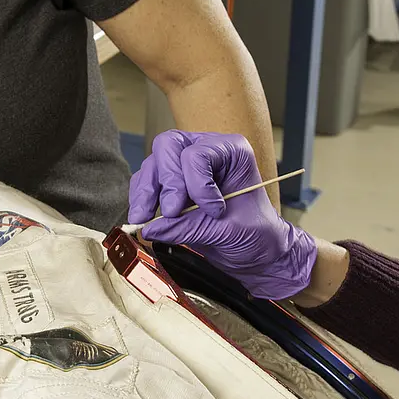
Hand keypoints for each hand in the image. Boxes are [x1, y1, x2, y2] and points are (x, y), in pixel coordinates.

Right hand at [128, 130, 315, 299]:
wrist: (257, 251)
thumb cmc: (256, 234)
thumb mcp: (228, 231)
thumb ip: (188, 227)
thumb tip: (153, 227)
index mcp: (231, 151)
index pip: (199, 153)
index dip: (197, 184)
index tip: (211, 211)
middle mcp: (206, 150)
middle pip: (168, 147)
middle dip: (167, 182)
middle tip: (172, 212)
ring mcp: (185, 165)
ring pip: (153, 164)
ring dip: (146, 192)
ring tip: (145, 218)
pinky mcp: (171, 184)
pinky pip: (146, 182)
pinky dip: (141, 199)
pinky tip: (144, 219)